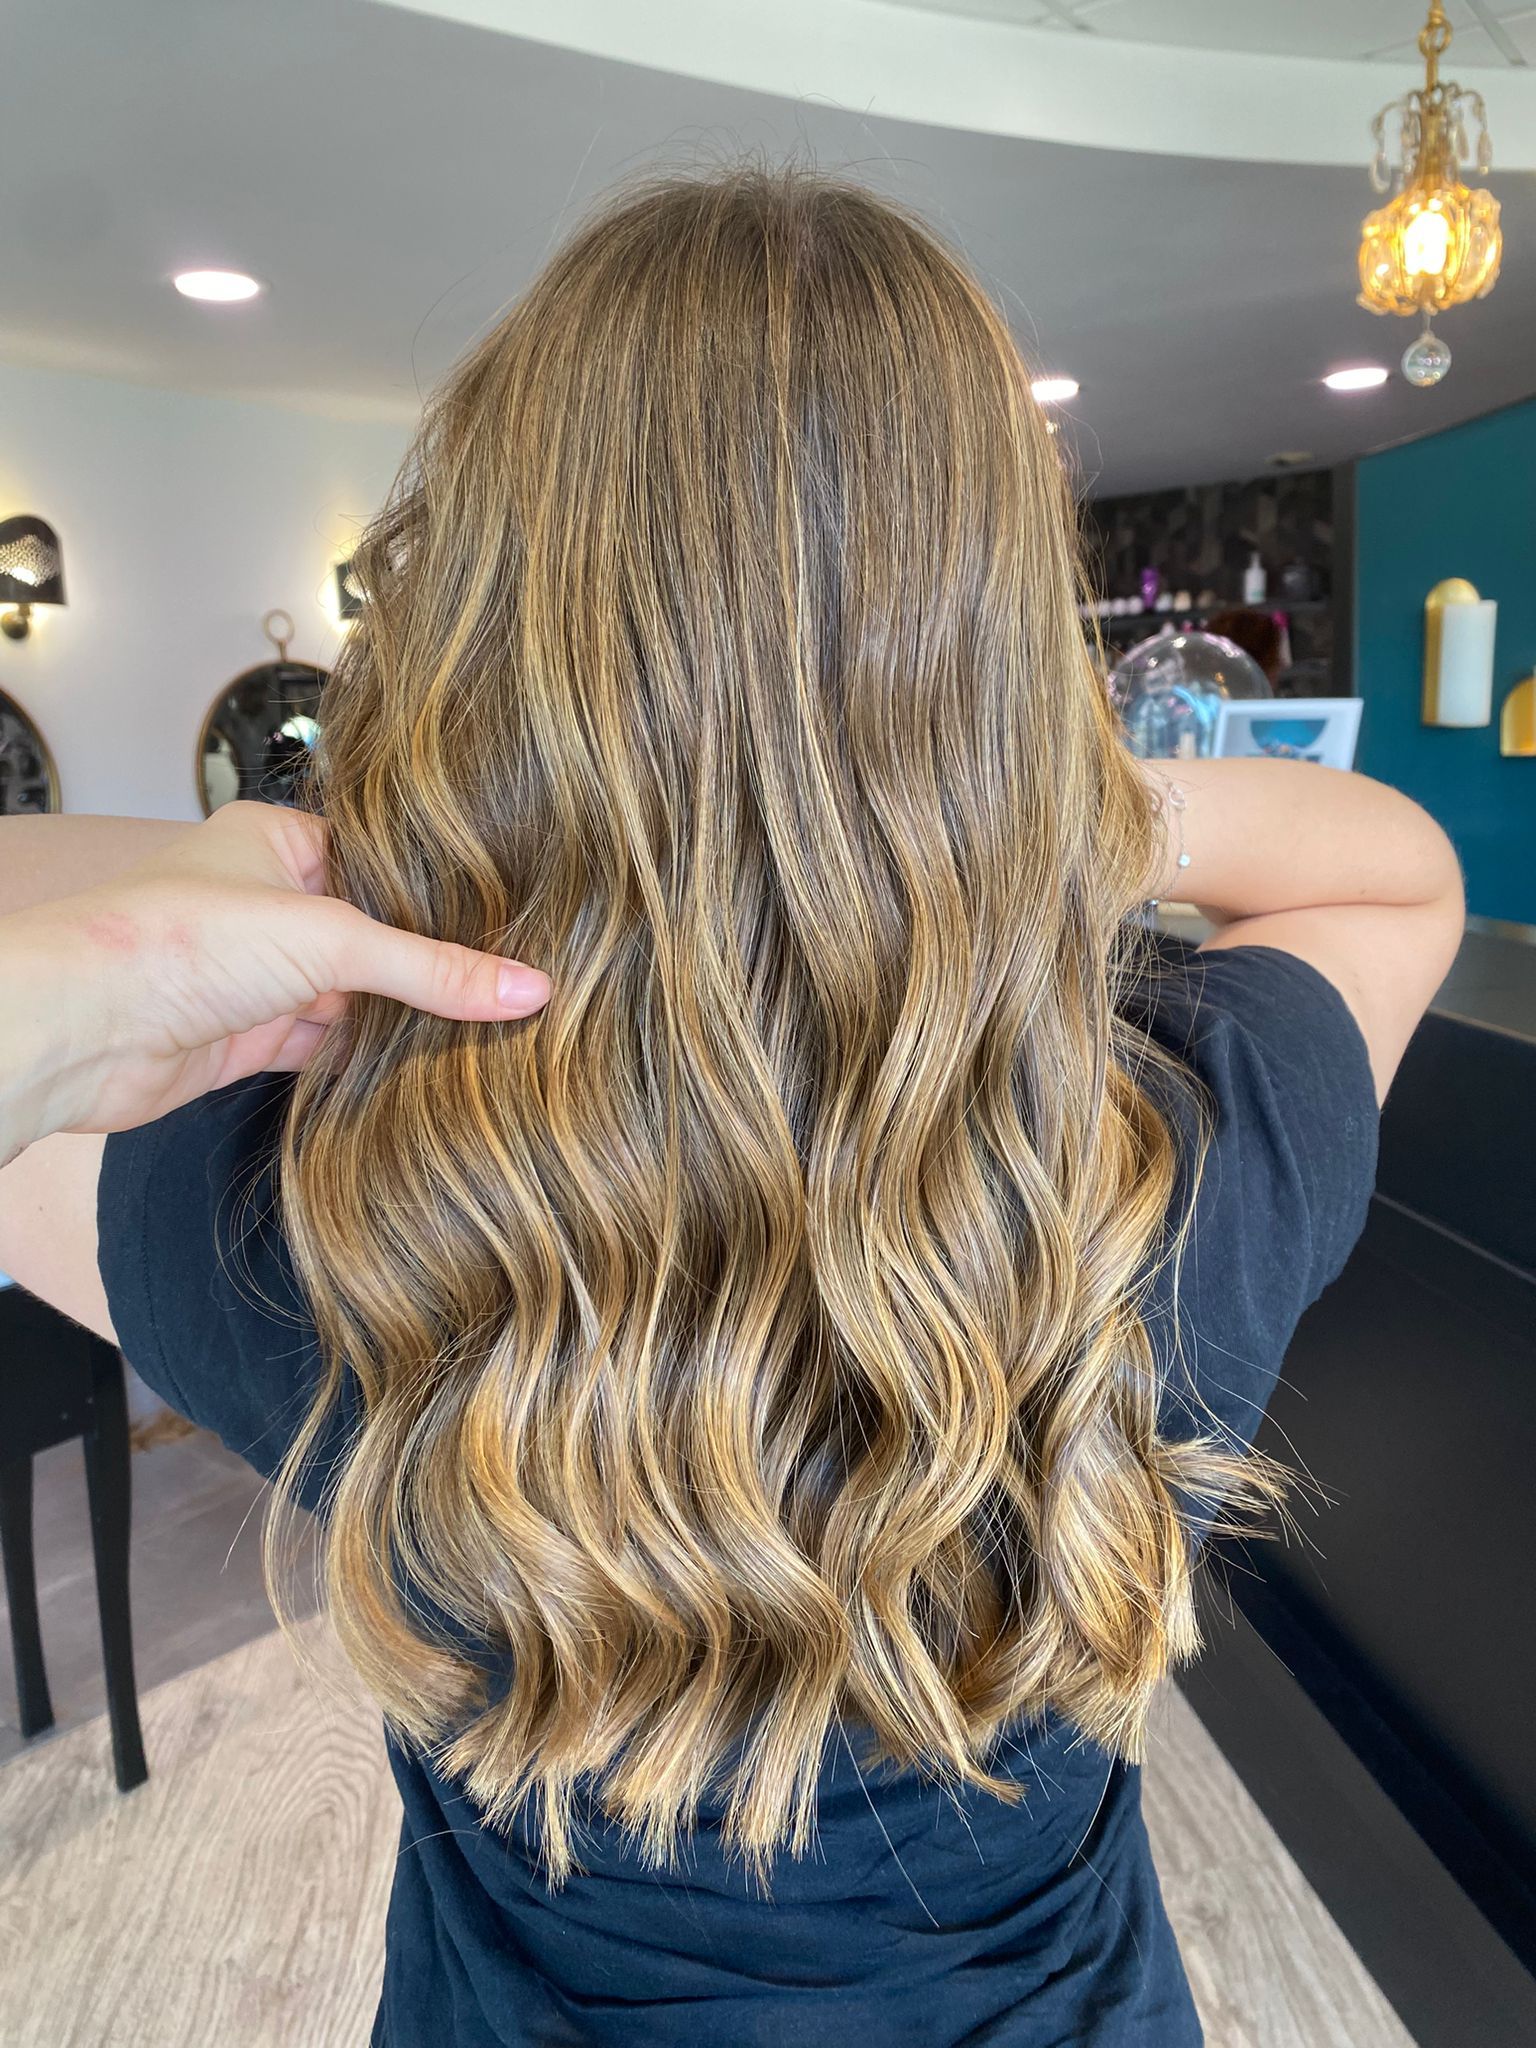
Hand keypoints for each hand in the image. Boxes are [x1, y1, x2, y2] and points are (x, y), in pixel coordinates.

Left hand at [0, 801, 549, 1153]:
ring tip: (494, 1026)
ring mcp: (258, 972)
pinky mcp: (247, 1036)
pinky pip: (327, 1046)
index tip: (518, 914)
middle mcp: (268, 899)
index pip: (382, 856)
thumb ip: (432, 969)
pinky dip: (369, 1058)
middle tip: (518, 979)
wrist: (80, 1029)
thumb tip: (530, 988)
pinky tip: (430, 1065)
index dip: (444, 887)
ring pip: (352, 994)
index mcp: (278, 840)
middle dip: (429, 961)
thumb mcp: (329, 940)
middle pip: (373, 932)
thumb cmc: (181, 941)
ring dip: (402, 1016)